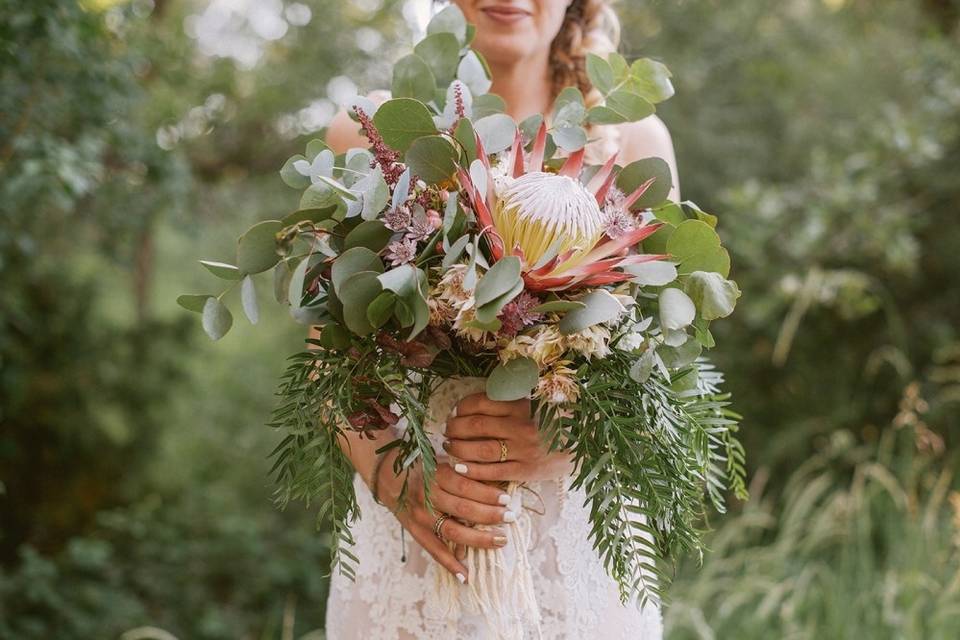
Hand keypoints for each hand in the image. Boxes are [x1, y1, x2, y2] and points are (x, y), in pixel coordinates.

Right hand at [376, 452, 515, 582]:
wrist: (388, 476)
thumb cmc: (424, 467)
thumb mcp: (443, 462)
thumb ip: (465, 473)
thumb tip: (497, 485)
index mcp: (436, 475)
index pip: (466, 486)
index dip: (488, 493)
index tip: (507, 499)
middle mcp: (427, 496)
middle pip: (462, 509)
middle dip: (490, 515)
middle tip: (511, 518)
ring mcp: (420, 516)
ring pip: (451, 531)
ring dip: (478, 539)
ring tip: (500, 540)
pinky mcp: (414, 530)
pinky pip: (433, 550)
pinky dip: (449, 564)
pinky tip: (465, 575)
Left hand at [441, 393, 573, 482]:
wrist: (589, 441)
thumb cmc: (559, 421)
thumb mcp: (537, 403)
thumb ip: (510, 402)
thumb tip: (476, 405)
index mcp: (522, 403)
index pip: (480, 402)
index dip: (461, 408)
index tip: (455, 412)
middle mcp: (521, 425)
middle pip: (474, 426)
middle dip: (454, 429)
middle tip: (446, 431)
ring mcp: (523, 449)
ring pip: (478, 449)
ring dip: (458, 449)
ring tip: (450, 447)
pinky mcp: (526, 470)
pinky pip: (491, 471)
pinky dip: (471, 470)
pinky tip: (460, 467)